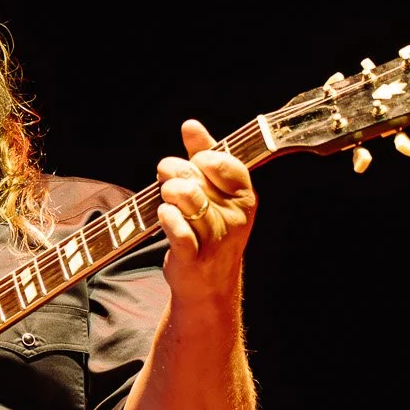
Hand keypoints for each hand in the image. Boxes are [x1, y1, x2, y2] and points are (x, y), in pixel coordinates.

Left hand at [155, 119, 255, 300]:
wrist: (208, 284)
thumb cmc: (210, 230)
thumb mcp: (215, 192)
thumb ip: (204, 155)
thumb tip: (191, 125)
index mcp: (244, 198)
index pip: (222, 161)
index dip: (200, 157)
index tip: (193, 163)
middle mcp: (235, 217)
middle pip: (196, 176)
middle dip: (173, 172)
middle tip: (167, 180)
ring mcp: (215, 239)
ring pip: (186, 197)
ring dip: (168, 193)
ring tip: (167, 200)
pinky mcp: (193, 257)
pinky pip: (176, 227)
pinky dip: (165, 217)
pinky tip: (165, 215)